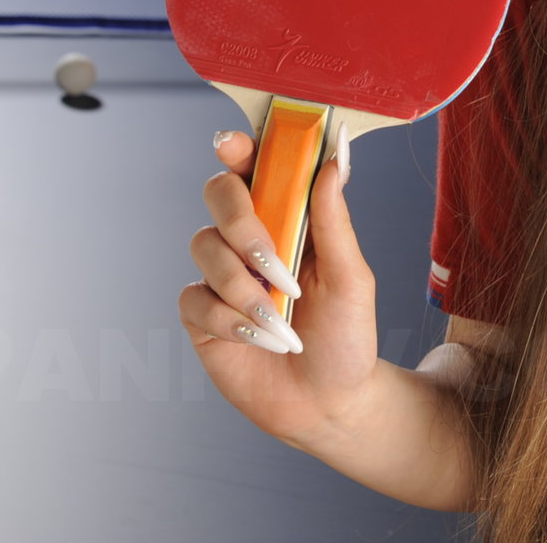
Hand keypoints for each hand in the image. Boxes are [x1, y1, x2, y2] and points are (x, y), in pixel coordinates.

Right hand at [178, 130, 388, 450]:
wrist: (328, 402)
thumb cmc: (346, 335)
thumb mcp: (351, 277)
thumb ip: (334, 219)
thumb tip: (335, 158)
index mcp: (288, 217)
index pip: (255, 167)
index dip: (238, 148)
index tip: (233, 144)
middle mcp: (248, 238)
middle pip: (218, 195)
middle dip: (242, 223)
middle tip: (274, 260)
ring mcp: (221, 274)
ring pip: (204, 247)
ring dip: (245, 286)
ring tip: (282, 320)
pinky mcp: (200, 314)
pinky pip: (195, 298)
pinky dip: (230, 319)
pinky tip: (262, 340)